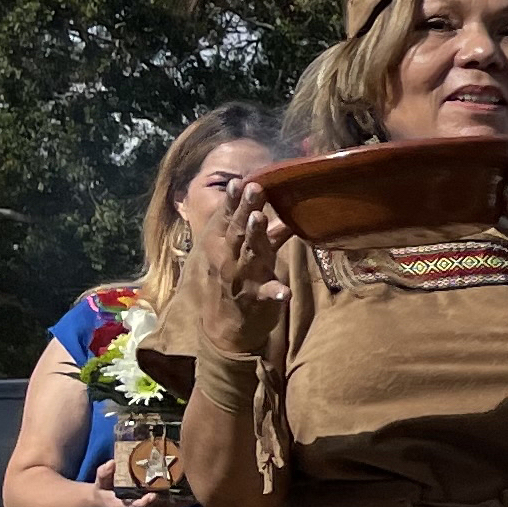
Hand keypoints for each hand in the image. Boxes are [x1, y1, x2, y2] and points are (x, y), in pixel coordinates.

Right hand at [95, 481, 182, 506]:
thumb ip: (104, 473)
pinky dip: (177, 503)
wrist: (105, 503)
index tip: (152, 496)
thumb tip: (112, 463)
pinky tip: (189, 494)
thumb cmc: (104, 489)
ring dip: (177, 503)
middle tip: (181, 490)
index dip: (143, 503)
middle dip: (167, 501)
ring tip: (190, 492)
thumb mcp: (100, 481)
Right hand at [201, 188, 289, 356]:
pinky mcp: (256, 300)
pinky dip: (275, 292)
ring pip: (249, 254)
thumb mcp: (241, 251)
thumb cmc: (234, 278)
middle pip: (238, 230)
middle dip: (246, 208)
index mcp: (223, 244)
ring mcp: (242, 278)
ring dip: (255, 237)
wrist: (223, 326)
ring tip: (260, 219)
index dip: (233, 199)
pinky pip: (266, 295)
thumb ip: (261, 230)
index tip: (240, 180)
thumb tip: (279, 204)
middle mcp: (229, 258)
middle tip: (255, 188)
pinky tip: (284, 292)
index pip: (227, 217)